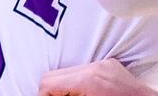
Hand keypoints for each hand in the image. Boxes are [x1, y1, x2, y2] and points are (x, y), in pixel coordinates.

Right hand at [38, 59, 157, 95]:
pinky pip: (85, 71)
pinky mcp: (111, 66)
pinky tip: (83, 95)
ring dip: (65, 88)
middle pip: (55, 74)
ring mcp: (105, 65)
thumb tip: (46, 95)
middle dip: (51, 92)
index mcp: (89, 80)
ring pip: (69, 72)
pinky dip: (78, 84)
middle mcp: (96, 67)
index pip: (49, 82)